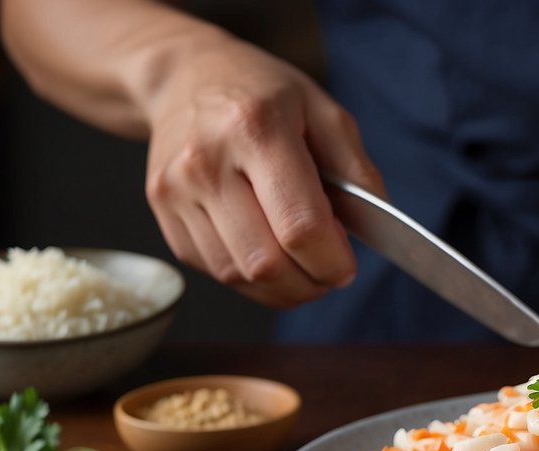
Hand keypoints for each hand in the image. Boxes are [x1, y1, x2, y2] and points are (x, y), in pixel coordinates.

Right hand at [143, 35, 383, 307]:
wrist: (185, 75)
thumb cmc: (262, 94)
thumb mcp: (324, 112)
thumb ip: (357, 172)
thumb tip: (375, 229)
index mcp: (254, 128)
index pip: (299, 226)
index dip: (331, 261)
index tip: (347, 266)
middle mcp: (206, 162)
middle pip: (266, 262)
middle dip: (310, 283)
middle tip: (330, 273)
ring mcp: (176, 190)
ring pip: (238, 276)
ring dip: (281, 288)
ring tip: (304, 267)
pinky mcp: (163, 213)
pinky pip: (215, 271)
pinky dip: (251, 278)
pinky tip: (268, 253)